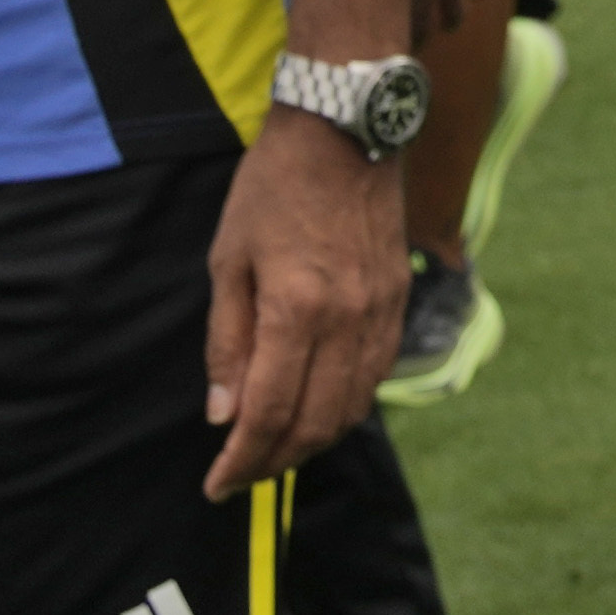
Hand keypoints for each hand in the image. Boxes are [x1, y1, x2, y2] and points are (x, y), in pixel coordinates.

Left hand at [205, 117, 402, 491]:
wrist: (344, 128)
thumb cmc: (272, 187)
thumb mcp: (228, 260)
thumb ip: (227, 341)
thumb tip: (223, 414)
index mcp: (296, 308)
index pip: (269, 413)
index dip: (241, 460)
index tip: (217, 485)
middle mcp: (347, 320)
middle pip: (315, 424)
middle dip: (274, 462)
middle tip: (241, 474)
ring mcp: (380, 312)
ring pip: (352, 408)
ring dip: (312, 441)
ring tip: (276, 448)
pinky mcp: (399, 299)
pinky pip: (376, 376)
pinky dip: (346, 406)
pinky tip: (318, 406)